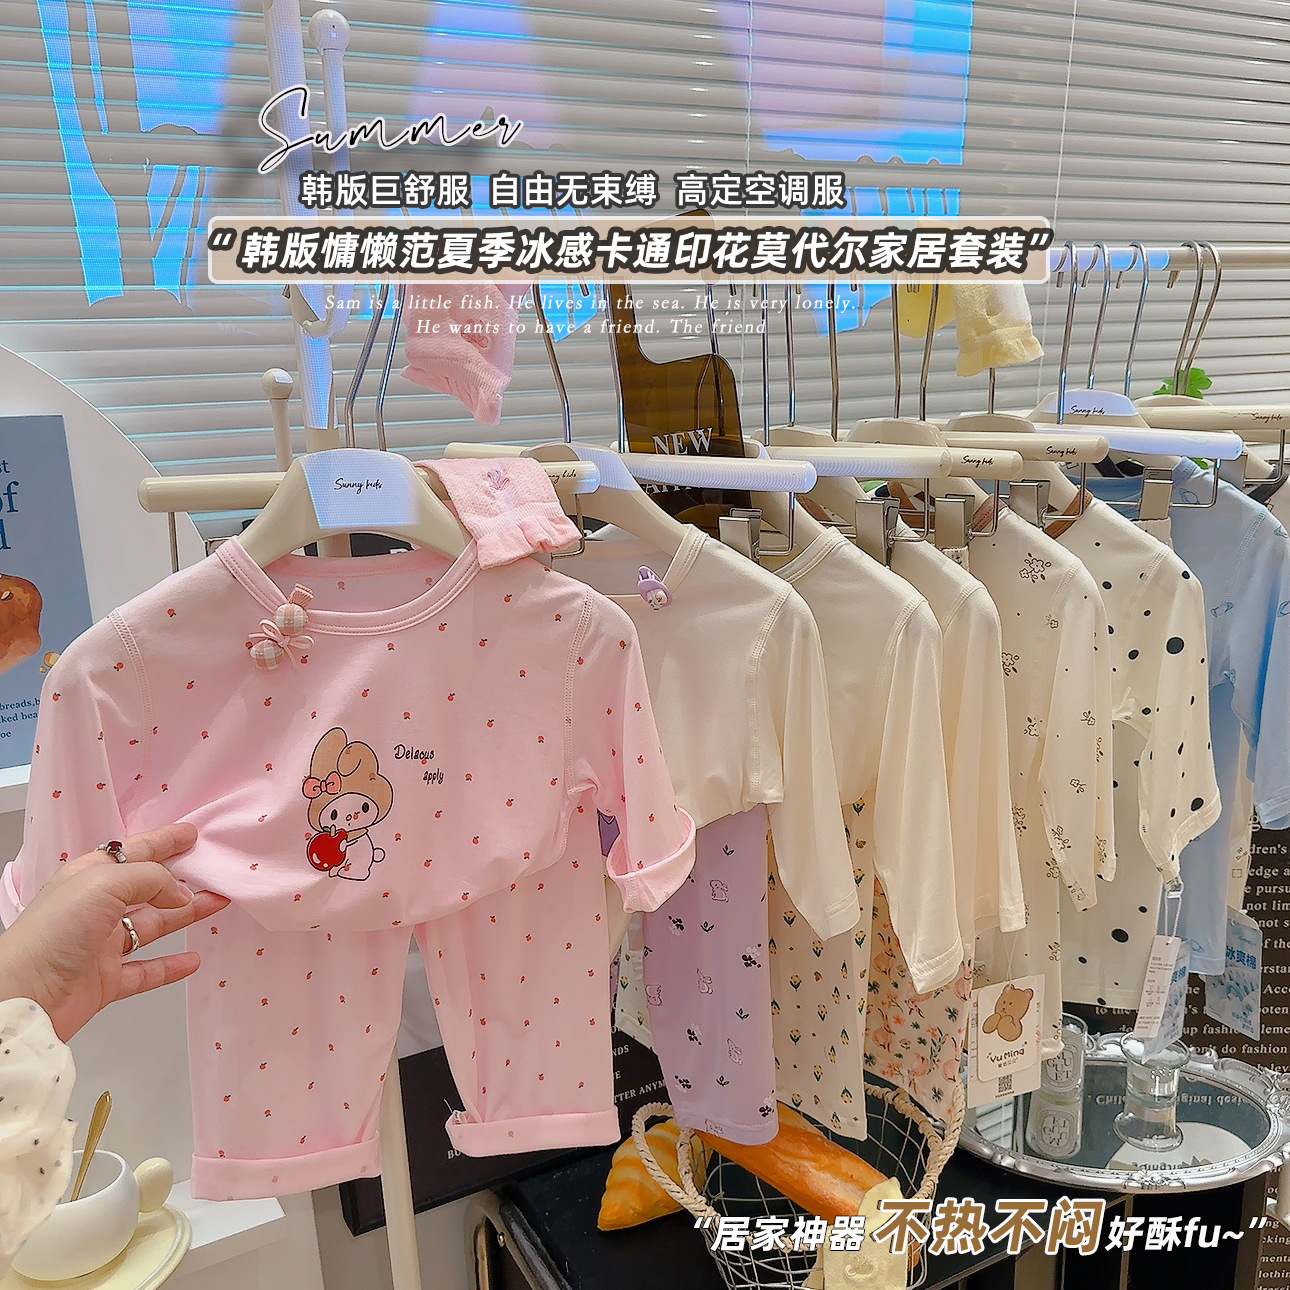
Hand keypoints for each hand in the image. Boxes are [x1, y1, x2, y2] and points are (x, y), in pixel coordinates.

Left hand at [0, 823, 227, 1039]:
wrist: (25, 996)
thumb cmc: (53, 933)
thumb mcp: (104, 884)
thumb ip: (151, 879)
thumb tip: (180, 895)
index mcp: (89, 878)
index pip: (134, 852)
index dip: (163, 841)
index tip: (191, 834)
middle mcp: (95, 909)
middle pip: (148, 888)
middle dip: (182, 878)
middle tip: (213, 871)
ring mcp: (101, 946)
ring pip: (153, 925)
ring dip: (186, 916)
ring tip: (217, 904)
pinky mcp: (106, 981)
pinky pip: (146, 970)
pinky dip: (171, 966)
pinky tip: (193, 960)